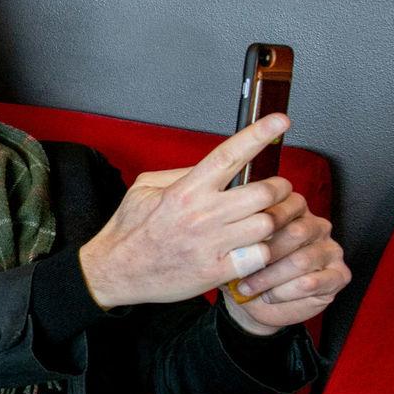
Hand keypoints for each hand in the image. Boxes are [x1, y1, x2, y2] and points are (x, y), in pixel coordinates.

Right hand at [79, 114, 297, 309]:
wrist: (114, 271)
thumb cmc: (130, 231)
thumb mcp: (145, 189)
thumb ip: (182, 173)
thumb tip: (215, 166)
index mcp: (185, 190)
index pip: (228, 155)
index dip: (257, 135)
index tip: (279, 122)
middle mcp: (200, 214)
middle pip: (263, 192)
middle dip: (279, 189)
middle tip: (278, 191)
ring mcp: (210, 244)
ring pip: (267, 224)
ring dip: (275, 221)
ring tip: (270, 220)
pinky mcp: (215, 270)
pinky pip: (259, 256)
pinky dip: (264, 251)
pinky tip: (255, 248)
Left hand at [221, 194, 348, 334]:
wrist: (256, 302)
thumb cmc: (246, 268)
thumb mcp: (238, 247)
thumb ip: (240, 233)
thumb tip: (230, 230)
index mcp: (294, 210)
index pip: (288, 203)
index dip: (262, 219)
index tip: (238, 235)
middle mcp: (317, 226)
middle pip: (296, 232)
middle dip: (264, 253)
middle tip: (240, 267)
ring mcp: (331, 250)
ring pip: (302, 260)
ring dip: (269, 277)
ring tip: (247, 287)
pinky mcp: (339, 276)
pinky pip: (311, 283)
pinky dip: (283, 292)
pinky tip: (268, 296)